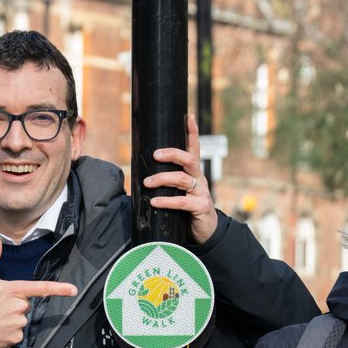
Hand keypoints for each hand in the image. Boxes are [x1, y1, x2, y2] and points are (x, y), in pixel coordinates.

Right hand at [0, 238, 77, 347]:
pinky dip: (9, 333)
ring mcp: (18, 323)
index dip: (59, 289)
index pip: (40, 288)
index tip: (73, 290)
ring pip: (21, 320)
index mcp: (14, 290)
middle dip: (14, 305)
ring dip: (11, 319)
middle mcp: (19, 307)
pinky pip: (17, 334)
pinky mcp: (15, 338)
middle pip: (25, 304)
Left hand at [143, 113, 217, 243]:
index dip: (192, 132)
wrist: (205, 231)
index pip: (194, 149)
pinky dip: (167, 201)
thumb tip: (143, 174)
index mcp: (194, 172)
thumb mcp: (179, 192)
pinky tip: (155, 202)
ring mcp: (202, 193)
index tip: (188, 116)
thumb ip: (168, 183)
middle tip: (155, 155)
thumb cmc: (187, 209)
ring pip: (182, 179)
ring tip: (147, 182)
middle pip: (188, 159)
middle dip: (172, 154)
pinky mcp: (201, 207)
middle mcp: (199, 179)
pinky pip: (182, 202)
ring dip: (162, 179)